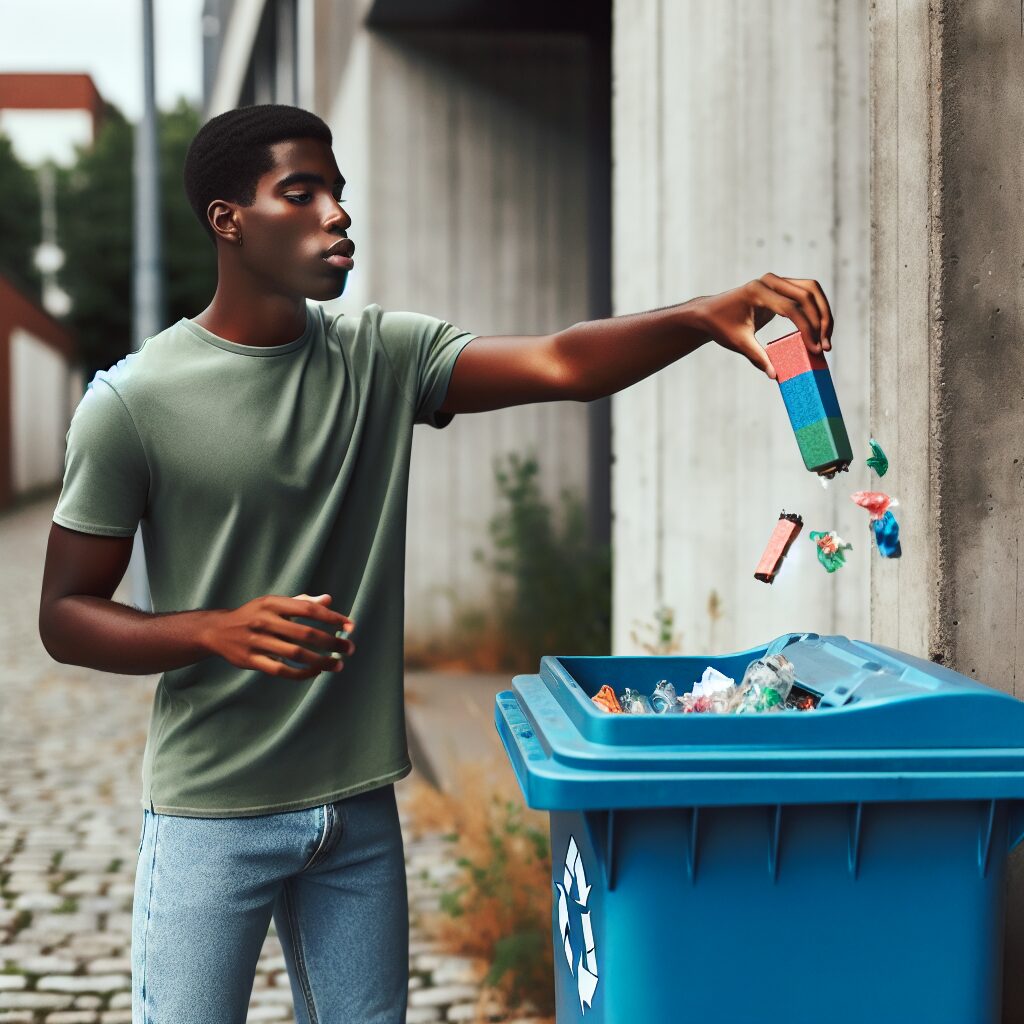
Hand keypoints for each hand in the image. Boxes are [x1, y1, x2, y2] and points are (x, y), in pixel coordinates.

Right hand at [201, 593, 355, 680]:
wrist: (217, 631)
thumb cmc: (253, 615)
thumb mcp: (273, 603)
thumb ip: (301, 602)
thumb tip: (328, 600)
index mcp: (272, 603)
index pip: (308, 609)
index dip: (332, 618)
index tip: (350, 626)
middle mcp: (264, 621)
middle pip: (305, 633)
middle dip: (331, 642)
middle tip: (350, 649)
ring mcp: (257, 642)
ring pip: (296, 654)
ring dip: (321, 661)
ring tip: (338, 665)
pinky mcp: (251, 661)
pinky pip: (281, 670)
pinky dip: (301, 674)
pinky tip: (316, 672)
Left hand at [692, 273, 832, 378]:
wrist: (710, 312)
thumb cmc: (721, 326)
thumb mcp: (738, 342)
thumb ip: (758, 357)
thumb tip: (776, 375)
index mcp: (757, 292)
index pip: (791, 308)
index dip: (806, 329)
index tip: (815, 349)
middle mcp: (769, 281)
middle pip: (807, 295)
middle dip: (821, 321)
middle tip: (825, 347)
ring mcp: (776, 281)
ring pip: (812, 290)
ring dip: (824, 313)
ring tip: (826, 339)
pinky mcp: (781, 286)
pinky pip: (806, 293)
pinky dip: (816, 309)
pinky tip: (819, 330)